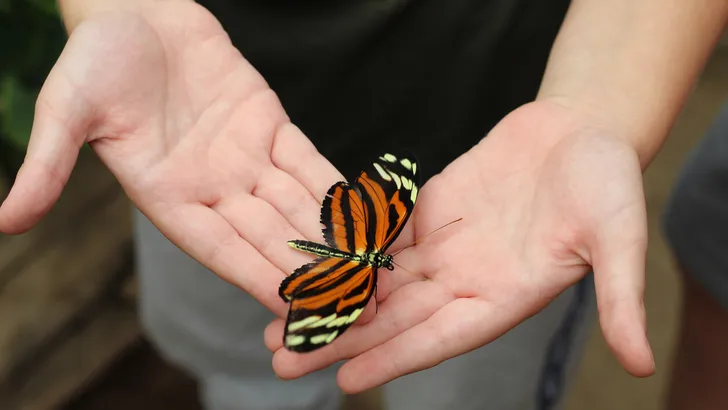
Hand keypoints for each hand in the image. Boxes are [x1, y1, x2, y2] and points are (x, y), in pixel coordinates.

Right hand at [0, 1, 339, 314]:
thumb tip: (3, 222)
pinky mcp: (270, 127)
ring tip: (370, 267)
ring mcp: (244, 159)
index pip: (223, 250)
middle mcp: (212, 188)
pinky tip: (363, 213)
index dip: (260, 278)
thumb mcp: (67, 109)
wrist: (136, 7)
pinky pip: (308, 163)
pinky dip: (334, 188)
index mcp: (168, 198)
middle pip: (269, 238)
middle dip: (311, 270)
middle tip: (353, 300)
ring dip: (333, 238)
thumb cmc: (97, 56)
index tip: (298, 309)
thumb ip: (47, 164)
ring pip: (296, 207)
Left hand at [264, 101, 655, 391]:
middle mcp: (465, 280)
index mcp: (502, 297)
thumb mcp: (618, 237)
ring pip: (376, 281)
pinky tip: (307, 260)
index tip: (345, 378)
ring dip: (330, 298)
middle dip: (340, 338)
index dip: (394, 358)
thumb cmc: (607, 181)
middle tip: (283, 361)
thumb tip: (641, 365)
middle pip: (392, 318)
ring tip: (278, 320)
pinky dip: (344, 249)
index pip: (440, 338)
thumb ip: (620, 297)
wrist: (583, 128)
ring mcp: (443, 249)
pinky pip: (380, 236)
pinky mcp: (427, 214)